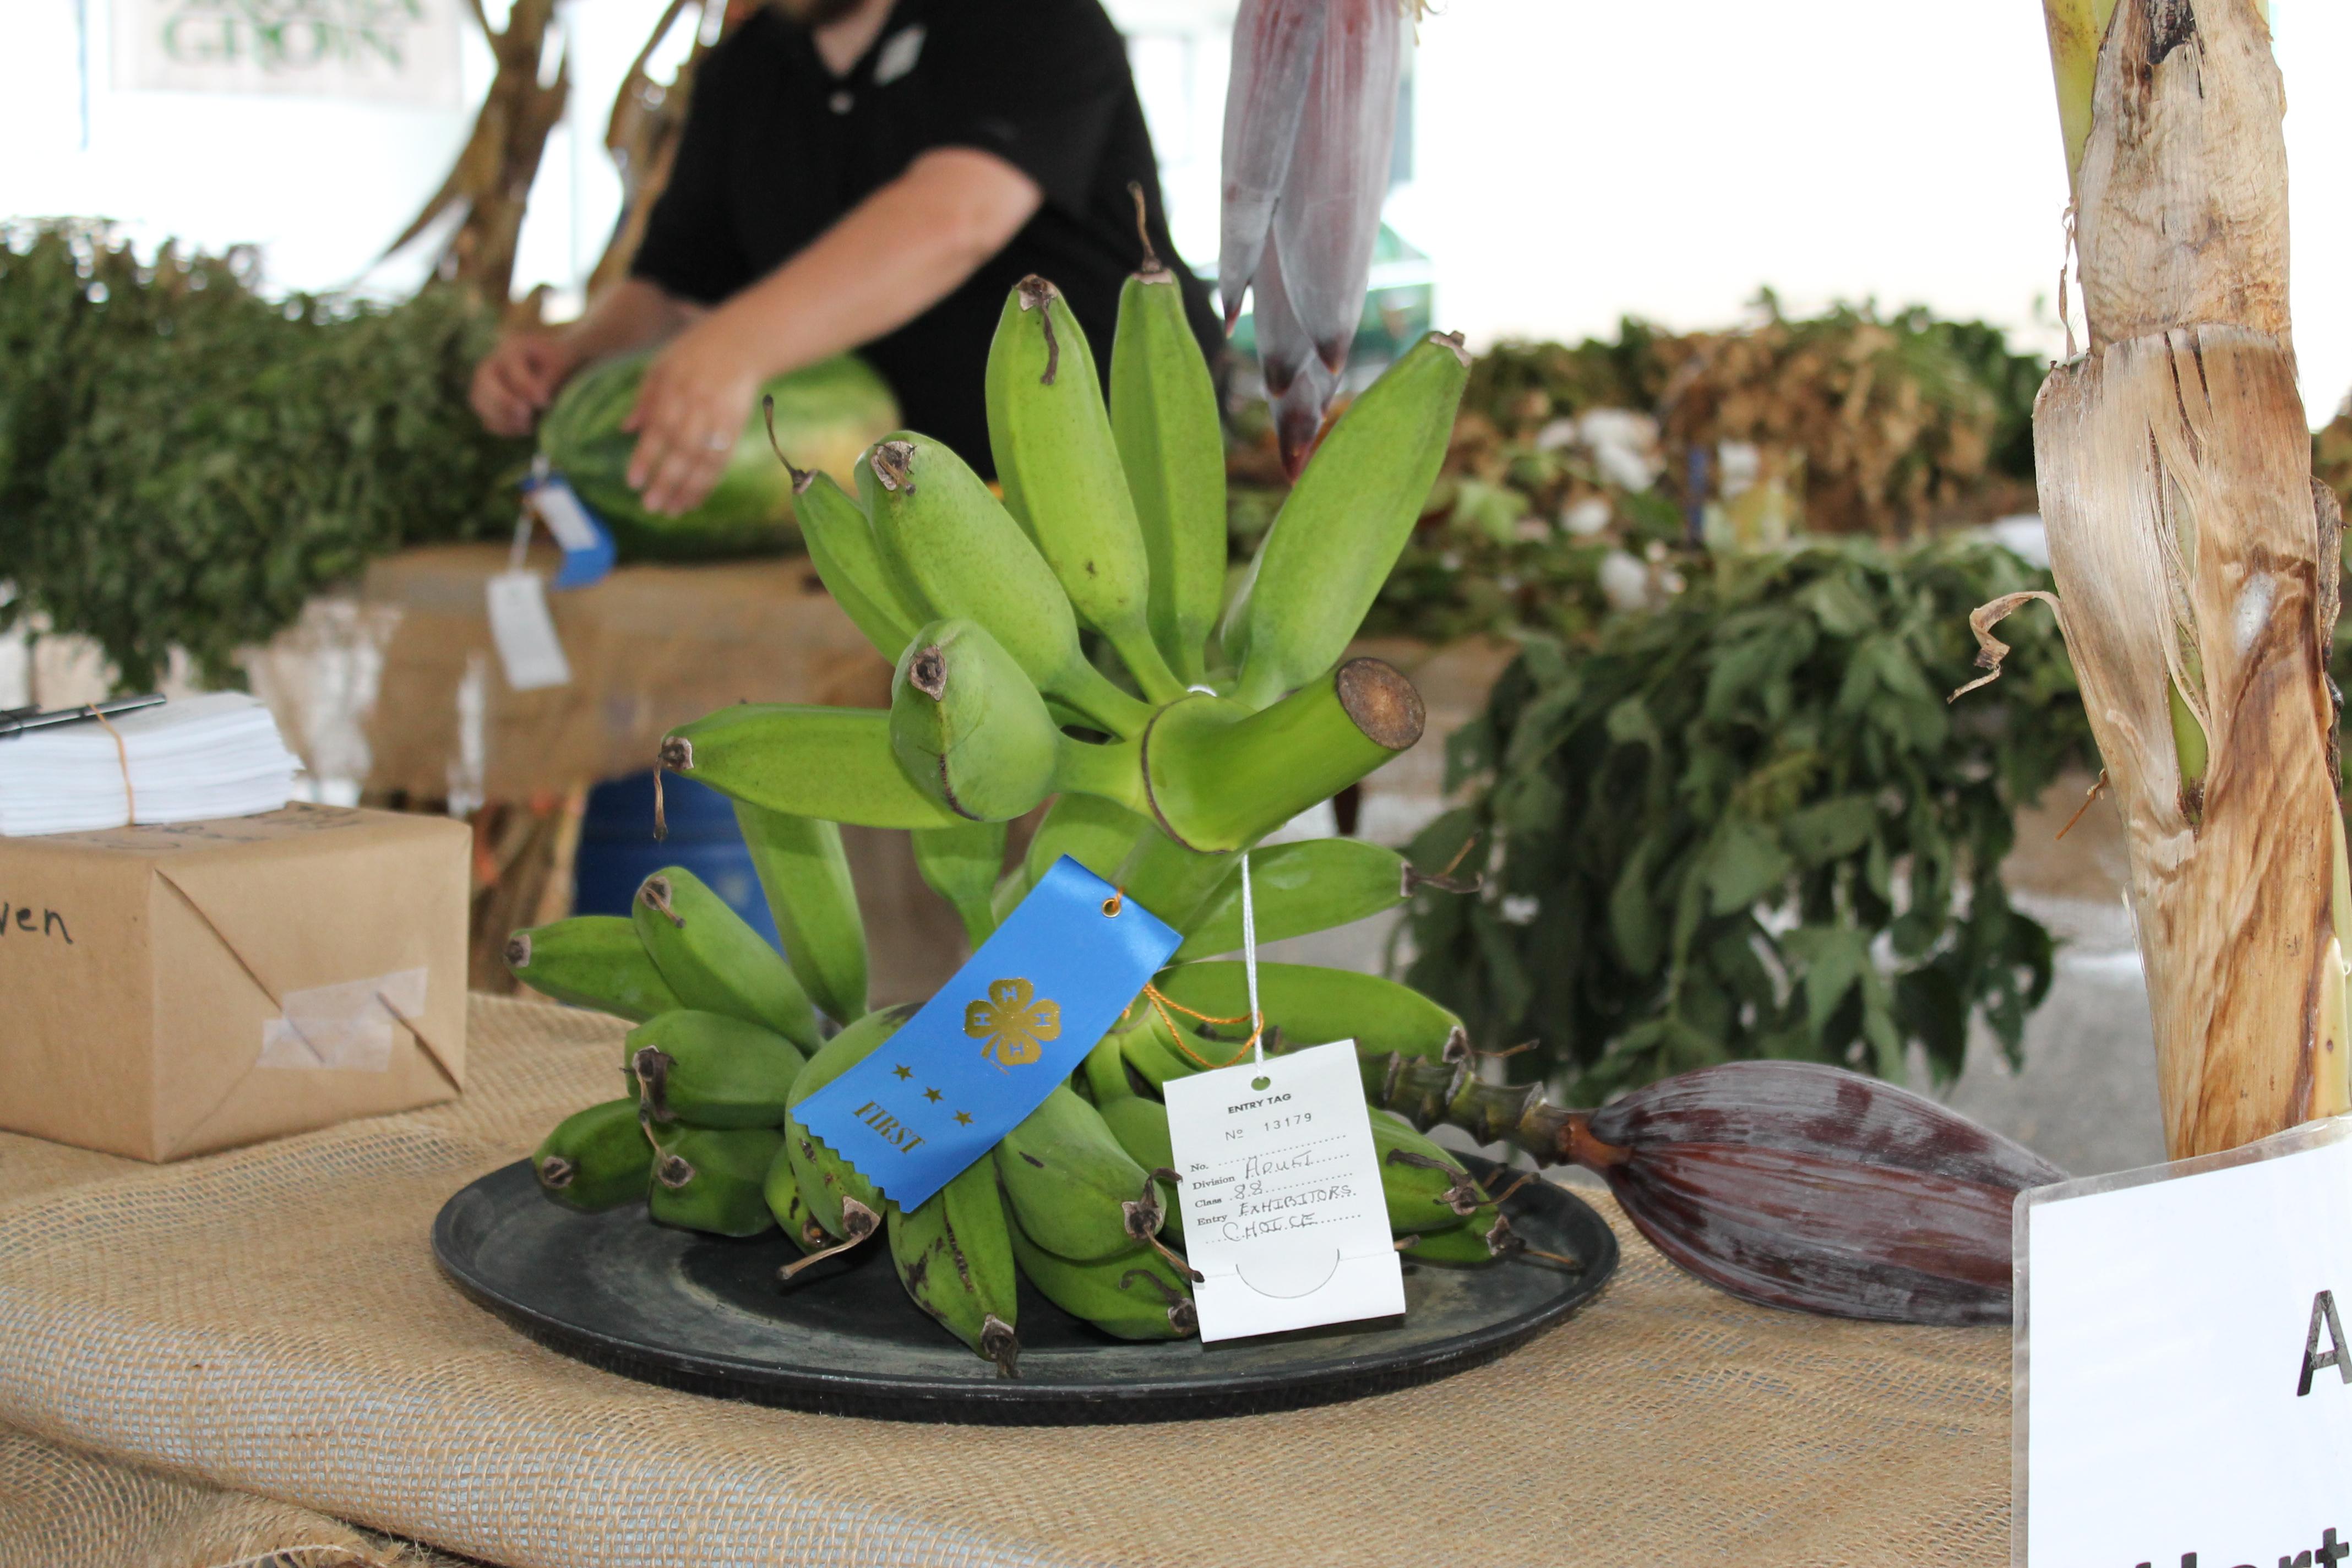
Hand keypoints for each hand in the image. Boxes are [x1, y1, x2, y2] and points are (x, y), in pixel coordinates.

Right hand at [470, 329, 577, 435]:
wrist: (556, 367)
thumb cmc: (560, 362)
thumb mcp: (561, 365)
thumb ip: (551, 379)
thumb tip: (538, 399)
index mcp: (512, 348)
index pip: (511, 367)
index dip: (525, 386)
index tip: (544, 401)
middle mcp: (494, 364)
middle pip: (484, 381)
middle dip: (504, 401)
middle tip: (527, 415)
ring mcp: (487, 384)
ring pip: (479, 401)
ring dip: (501, 417)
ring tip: (527, 426)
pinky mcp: (490, 403)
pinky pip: (486, 418)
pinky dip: (502, 427)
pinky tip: (525, 429)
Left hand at [622, 316, 763, 515]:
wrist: (743, 343)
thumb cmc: (694, 353)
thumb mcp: (662, 366)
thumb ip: (645, 399)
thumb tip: (625, 430)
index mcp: (675, 388)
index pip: (659, 429)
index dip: (646, 457)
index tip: (633, 483)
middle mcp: (699, 404)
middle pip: (683, 450)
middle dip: (667, 480)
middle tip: (651, 506)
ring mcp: (721, 417)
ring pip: (706, 460)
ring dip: (689, 489)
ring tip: (673, 510)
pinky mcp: (737, 426)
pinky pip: (723, 460)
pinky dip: (709, 482)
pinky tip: (695, 499)